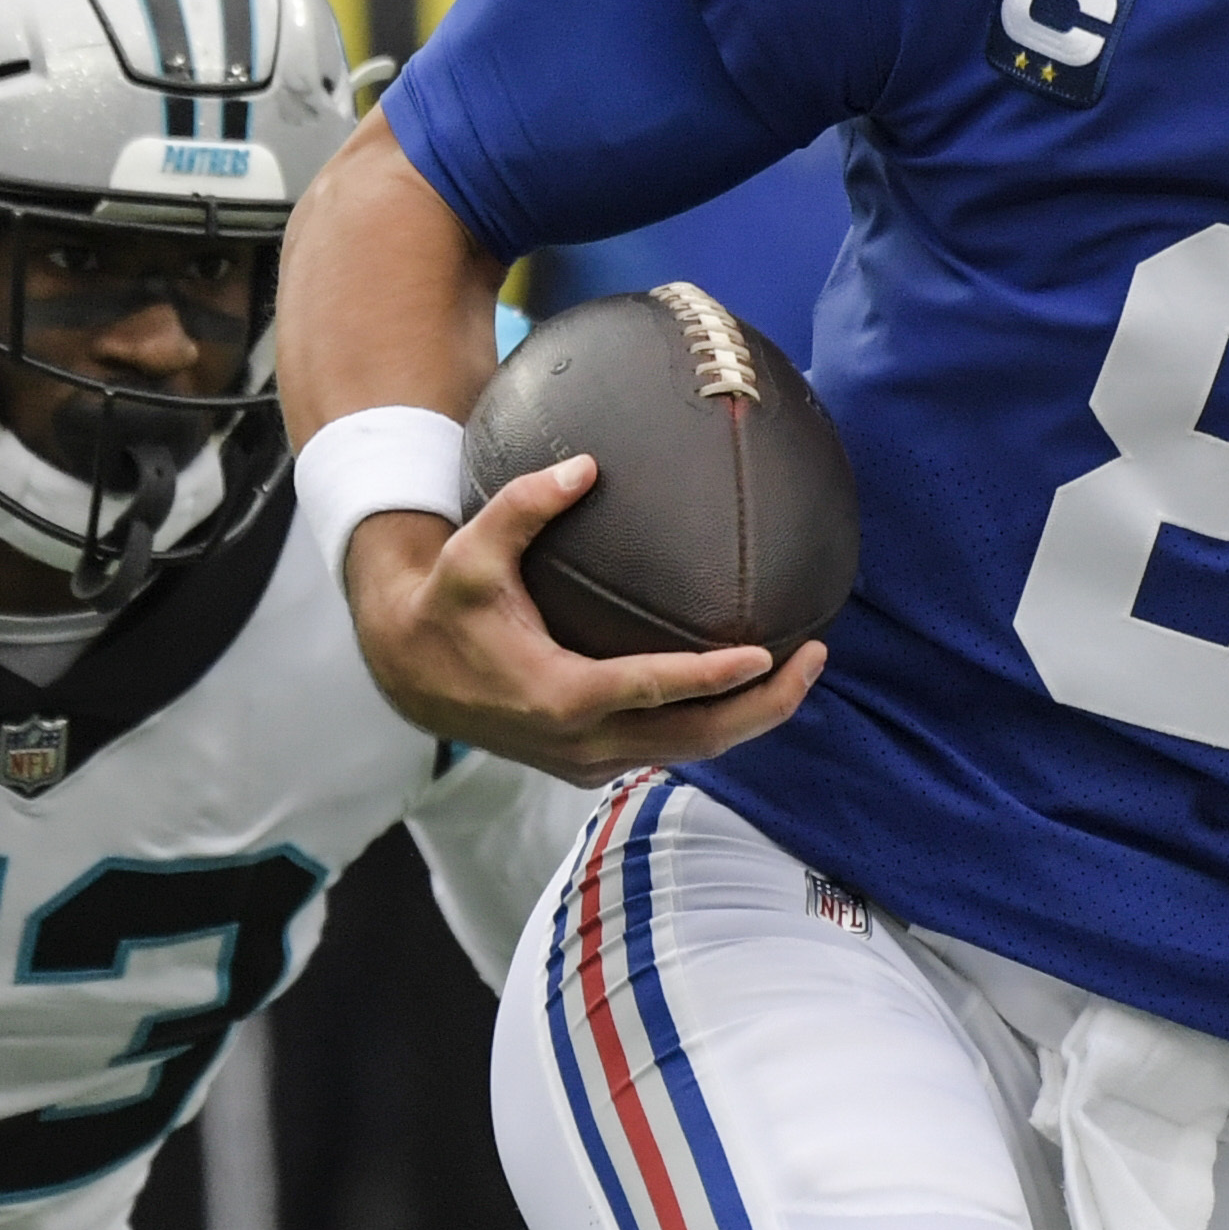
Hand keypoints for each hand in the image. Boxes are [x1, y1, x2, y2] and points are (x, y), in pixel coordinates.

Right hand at [346, 455, 824, 783]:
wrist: (412, 675)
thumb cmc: (448, 605)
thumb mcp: (474, 552)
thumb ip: (525, 506)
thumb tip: (587, 465)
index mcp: (558, 697)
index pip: (652, 692)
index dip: (712, 678)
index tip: (764, 653)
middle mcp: (582, 742)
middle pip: (694, 739)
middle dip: (763, 706)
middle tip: (816, 658)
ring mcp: (590, 761)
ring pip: (690, 752)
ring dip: (751, 718)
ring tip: (804, 669)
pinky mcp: (593, 764)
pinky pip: (670, 748)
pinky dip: (716, 722)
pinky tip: (752, 683)